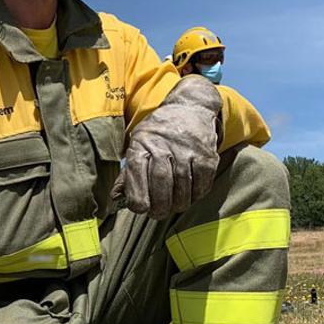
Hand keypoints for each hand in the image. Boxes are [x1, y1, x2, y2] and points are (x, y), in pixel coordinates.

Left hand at [113, 75, 221, 219]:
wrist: (189, 109)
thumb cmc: (158, 133)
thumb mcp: (137, 143)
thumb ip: (128, 172)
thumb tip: (116, 197)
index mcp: (142, 143)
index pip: (136, 173)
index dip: (137, 197)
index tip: (139, 208)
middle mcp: (164, 145)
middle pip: (161, 183)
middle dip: (159, 206)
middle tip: (158, 214)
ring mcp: (188, 150)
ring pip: (183, 187)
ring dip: (178, 204)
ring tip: (173, 206)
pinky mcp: (207, 155)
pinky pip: (202, 184)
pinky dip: (196, 195)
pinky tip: (190, 195)